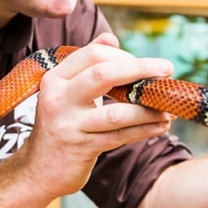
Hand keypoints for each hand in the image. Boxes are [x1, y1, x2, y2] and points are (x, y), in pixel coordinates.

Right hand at [17, 33, 173, 197]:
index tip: (146, 64)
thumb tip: (111, 38)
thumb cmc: (60, 125)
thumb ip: (86, 65)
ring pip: (118, 113)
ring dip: (148, 109)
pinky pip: (121, 136)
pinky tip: (161, 126)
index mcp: (55, 79)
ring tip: (169, 109)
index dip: (124, 55)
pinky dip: (145, 130)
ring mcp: (70, 125)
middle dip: (140, 69)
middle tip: (167, 69)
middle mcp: (59, 99)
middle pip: (103, 75)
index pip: (92, 54)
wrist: (38, 170)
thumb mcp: (66, 92)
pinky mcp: (82, 148)